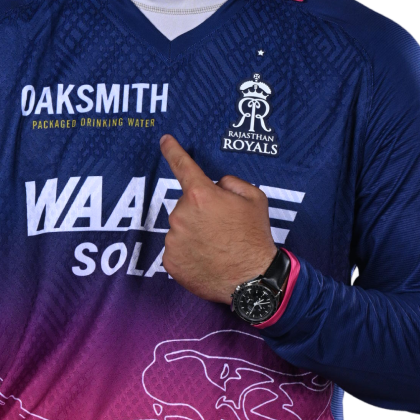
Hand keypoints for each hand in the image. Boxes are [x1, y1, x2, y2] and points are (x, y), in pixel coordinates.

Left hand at [159, 134, 278, 304]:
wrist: (252, 279)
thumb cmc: (254, 236)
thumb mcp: (255, 198)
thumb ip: (231, 183)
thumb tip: (216, 186)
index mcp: (201, 194)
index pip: (183, 166)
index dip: (173, 150)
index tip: (164, 140)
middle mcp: (181, 214)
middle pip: (187, 204)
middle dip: (201, 211)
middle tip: (222, 227)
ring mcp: (173, 239)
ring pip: (180, 227)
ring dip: (194, 232)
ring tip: (216, 246)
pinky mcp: (170, 261)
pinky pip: (176, 249)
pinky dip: (189, 252)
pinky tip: (206, 259)